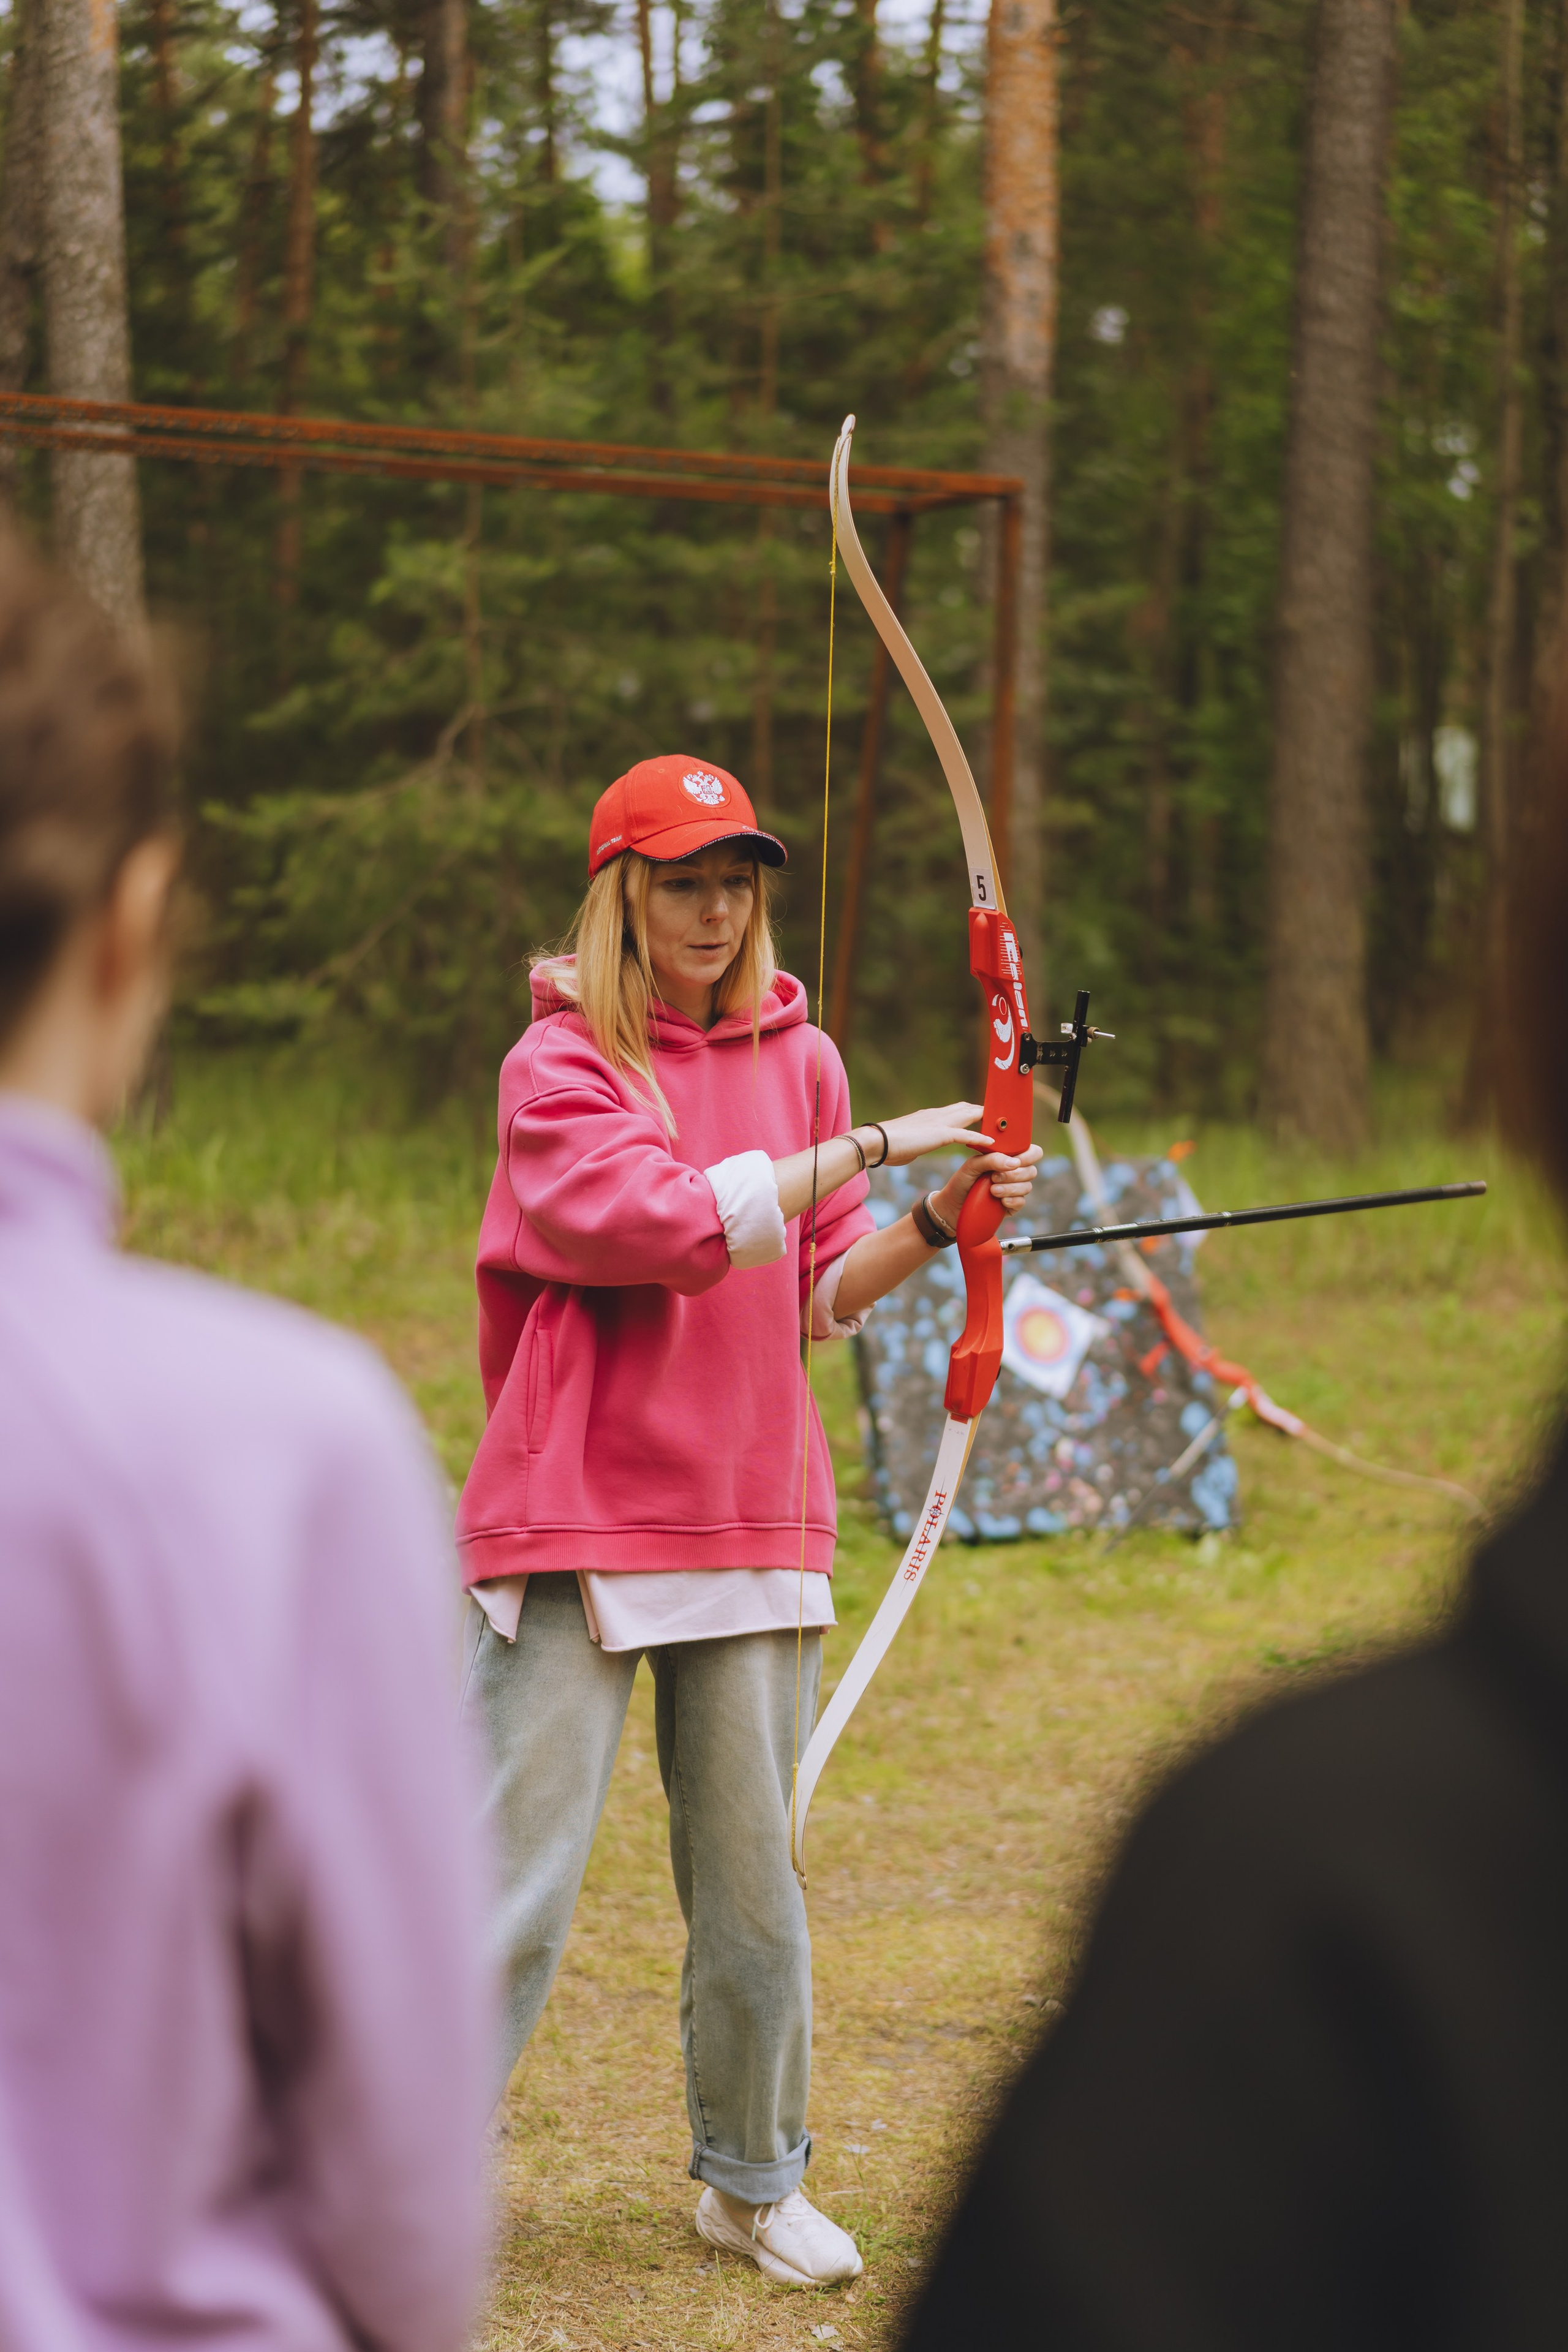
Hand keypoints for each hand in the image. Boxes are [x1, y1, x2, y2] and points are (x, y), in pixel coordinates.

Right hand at [864, 1101, 994, 1165]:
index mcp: (930, 1117)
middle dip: (985, 1112)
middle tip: (1003, 1119)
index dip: (972, 1112)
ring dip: (987, 1122)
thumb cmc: (887, 1145)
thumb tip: (915, 1145)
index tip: (985, 1116)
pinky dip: (980, 1138)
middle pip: (968, 1108)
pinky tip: (992, 1143)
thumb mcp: (908, 1141)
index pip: (957, 1110)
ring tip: (1004, 1127)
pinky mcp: (939, 1134)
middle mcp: (937, 1115)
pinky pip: (965, 1135)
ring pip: (970, 1116)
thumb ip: (917, 1141)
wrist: (876, 1142)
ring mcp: (939, 1122)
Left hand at [930, 1140, 1043, 1227]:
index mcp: (1008, 1158)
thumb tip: (1013, 1162)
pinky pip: (1022, 1202)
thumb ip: (991, 1159)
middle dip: (1014, 1174)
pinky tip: (1000, 1201)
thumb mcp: (972, 1165)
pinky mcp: (1013, 1205)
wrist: (953, 1205)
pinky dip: (1012, 1200)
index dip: (1029, 1156)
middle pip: (1032, 1171)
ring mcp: (1015, 1189)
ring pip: (1027, 1187)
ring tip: (992, 1190)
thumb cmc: (963, 1181)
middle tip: (994, 1177)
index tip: (1015, 1161)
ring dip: (1010, 1188)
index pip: (1032, 1152)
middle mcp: (1015, 1172)